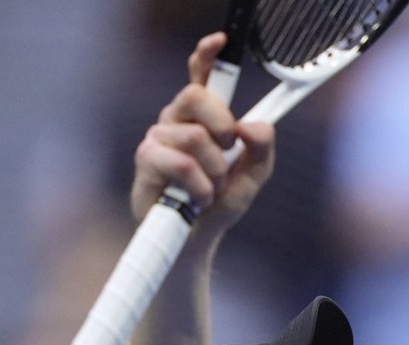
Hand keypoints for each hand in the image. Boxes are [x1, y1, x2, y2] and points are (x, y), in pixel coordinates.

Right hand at [130, 33, 275, 236]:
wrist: (197, 240)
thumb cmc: (219, 203)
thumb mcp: (254, 175)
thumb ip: (262, 147)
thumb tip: (251, 127)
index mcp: (202, 117)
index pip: (201, 76)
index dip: (207, 55)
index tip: (221, 40)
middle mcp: (177, 120)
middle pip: (197, 95)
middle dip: (222, 125)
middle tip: (228, 152)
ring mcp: (158, 137)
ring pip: (194, 136)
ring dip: (213, 171)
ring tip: (210, 190)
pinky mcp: (146, 160)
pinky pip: (180, 162)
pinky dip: (199, 187)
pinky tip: (197, 200)